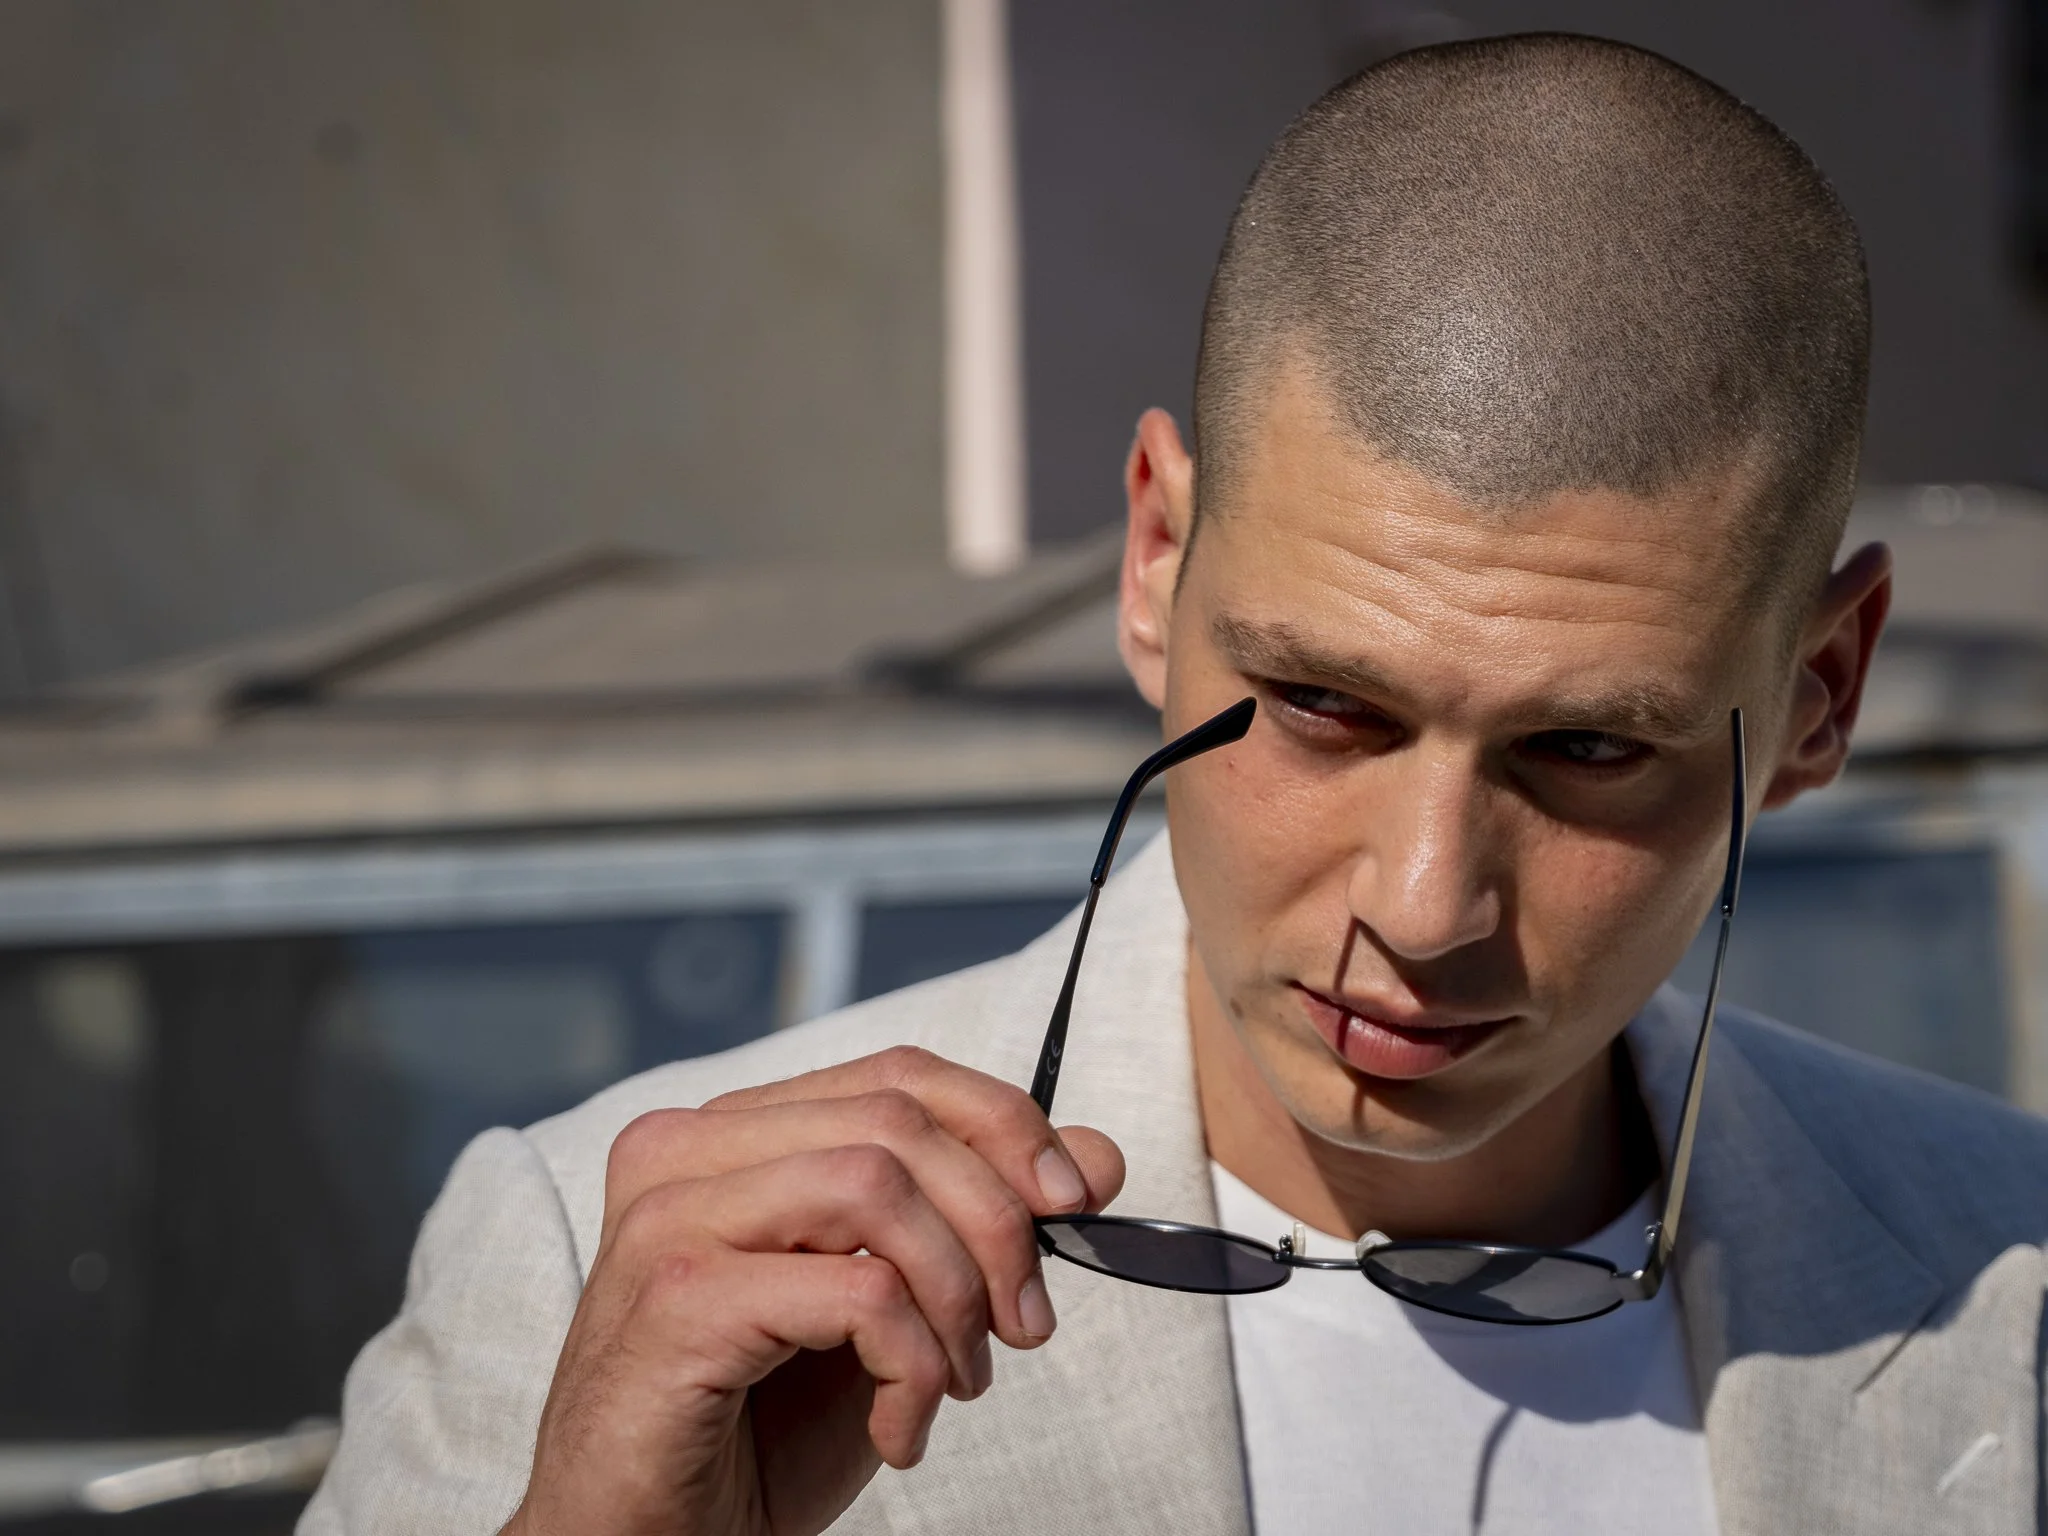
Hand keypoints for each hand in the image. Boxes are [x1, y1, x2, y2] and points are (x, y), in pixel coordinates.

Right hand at [501, 1046, 1125, 1535]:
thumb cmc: (753, 1435)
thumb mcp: (893, 1315)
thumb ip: (976, 1224)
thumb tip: (1095, 1157)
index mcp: (731, 1136)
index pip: (897, 1076)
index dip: (1004, 1124)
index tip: (1071, 1202)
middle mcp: (686, 1152)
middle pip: (898, 1120)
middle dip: (997, 1222)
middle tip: (1024, 1325)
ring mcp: (672, 1218)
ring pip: (877, 1185)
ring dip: (954, 1294)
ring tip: (956, 1381)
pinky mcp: (679, 1299)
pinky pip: (855, 1293)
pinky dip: (910, 1365)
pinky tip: (900, 1430)